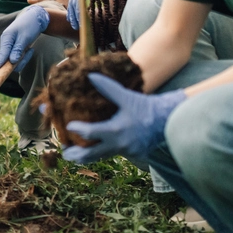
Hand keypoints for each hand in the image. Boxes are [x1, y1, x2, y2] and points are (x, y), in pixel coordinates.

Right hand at [0, 4, 49, 73]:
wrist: (35, 18)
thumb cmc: (29, 25)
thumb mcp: (25, 37)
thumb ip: (18, 50)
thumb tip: (12, 61)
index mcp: (6, 39)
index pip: (1, 56)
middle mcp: (6, 44)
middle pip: (8, 61)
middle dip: (19, 61)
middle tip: (28, 51)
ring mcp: (10, 47)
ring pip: (14, 61)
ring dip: (24, 58)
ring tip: (30, 49)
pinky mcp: (15, 49)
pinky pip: (19, 58)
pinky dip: (25, 56)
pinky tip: (30, 49)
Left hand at [62, 74, 185, 163]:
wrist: (167, 120)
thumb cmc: (145, 107)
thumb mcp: (126, 96)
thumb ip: (107, 88)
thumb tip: (90, 75)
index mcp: (116, 130)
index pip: (90, 133)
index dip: (77, 130)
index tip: (68, 126)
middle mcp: (119, 144)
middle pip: (91, 154)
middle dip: (76, 154)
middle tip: (65, 152)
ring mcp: (125, 151)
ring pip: (100, 156)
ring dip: (86, 155)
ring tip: (73, 154)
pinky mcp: (130, 154)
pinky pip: (111, 154)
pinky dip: (100, 152)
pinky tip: (94, 148)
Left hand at [67, 0, 121, 28]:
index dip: (73, 8)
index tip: (72, 17)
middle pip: (72, 2)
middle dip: (72, 14)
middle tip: (72, 23)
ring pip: (74, 3)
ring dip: (74, 14)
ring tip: (75, 24)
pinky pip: (80, 0)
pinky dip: (79, 9)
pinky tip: (79, 17)